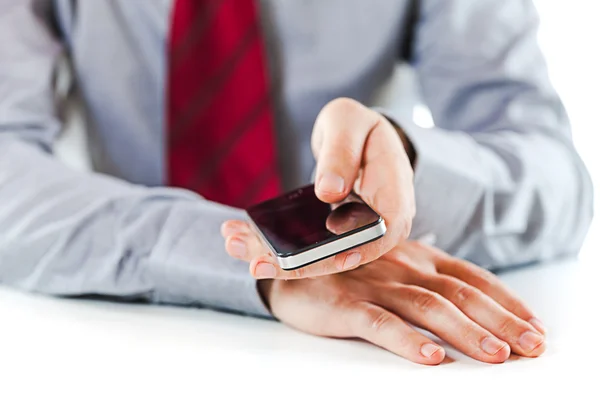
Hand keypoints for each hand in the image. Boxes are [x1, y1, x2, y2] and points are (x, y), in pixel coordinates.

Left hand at [224, 97, 414, 278]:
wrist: (354, 134)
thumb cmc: (357, 126)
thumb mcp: (349, 124)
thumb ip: (341, 153)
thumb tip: (329, 191)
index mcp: (394, 195)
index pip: (383, 233)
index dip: (357, 251)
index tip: (328, 260)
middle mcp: (377, 222)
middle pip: (344, 254)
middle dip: (300, 265)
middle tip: (258, 264)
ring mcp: (353, 231)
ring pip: (318, 254)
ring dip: (276, 258)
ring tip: (237, 246)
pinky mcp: (330, 233)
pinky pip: (305, 244)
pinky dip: (273, 243)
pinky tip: (240, 235)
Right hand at [257, 240, 546, 364]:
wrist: (290, 264)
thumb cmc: (350, 269)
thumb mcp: (394, 267)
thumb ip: (428, 279)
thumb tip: (472, 306)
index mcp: (417, 257)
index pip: (471, 277)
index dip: (506, 301)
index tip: (535, 326)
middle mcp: (402, 266)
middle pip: (460, 293)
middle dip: (500, 321)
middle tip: (532, 347)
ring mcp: (374, 284)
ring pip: (427, 307)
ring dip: (465, 331)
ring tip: (495, 356)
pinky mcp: (345, 304)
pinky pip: (379, 323)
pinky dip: (405, 340)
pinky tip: (430, 357)